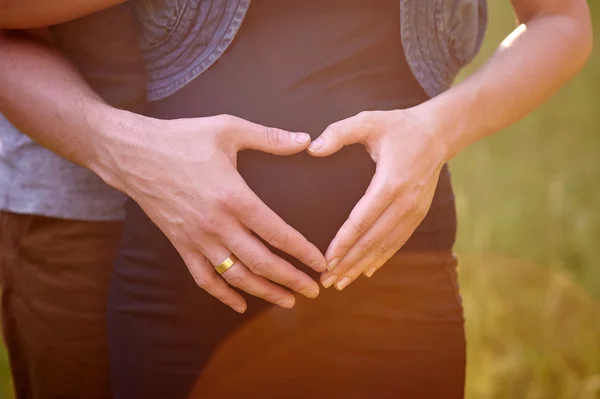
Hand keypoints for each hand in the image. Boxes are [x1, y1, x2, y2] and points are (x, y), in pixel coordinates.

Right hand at [107, 114, 325, 312]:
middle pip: (261, 262)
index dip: (302, 251)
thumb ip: (269, 137)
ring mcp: (197, 238)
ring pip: (236, 277)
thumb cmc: (181, 138)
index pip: (277, 233)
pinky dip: (223, 295)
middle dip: (291, 279)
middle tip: (314, 290)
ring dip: (264, 292)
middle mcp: (217, 224)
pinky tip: (239, 305)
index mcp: (234, 197)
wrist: (133, 154)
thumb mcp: (227, 129)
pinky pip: (204, 278)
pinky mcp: (181, 245)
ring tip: (288, 301)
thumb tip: (306, 140)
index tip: (321, 263)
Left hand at [307, 107, 447, 289]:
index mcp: (391, 182)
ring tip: (341, 282)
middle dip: (348, 262)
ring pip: (385, 245)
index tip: (326, 260)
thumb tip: (312, 149)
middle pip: (373, 239)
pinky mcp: (418, 214)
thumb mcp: (368, 120)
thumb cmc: (398, 126)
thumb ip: (338, 133)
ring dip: (362, 265)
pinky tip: (366, 271)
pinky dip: (381, 258)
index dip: (343, 242)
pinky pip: (398, 242)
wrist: (438, 133)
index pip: (362, 220)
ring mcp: (415, 211)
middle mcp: (405, 202)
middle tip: (326, 281)